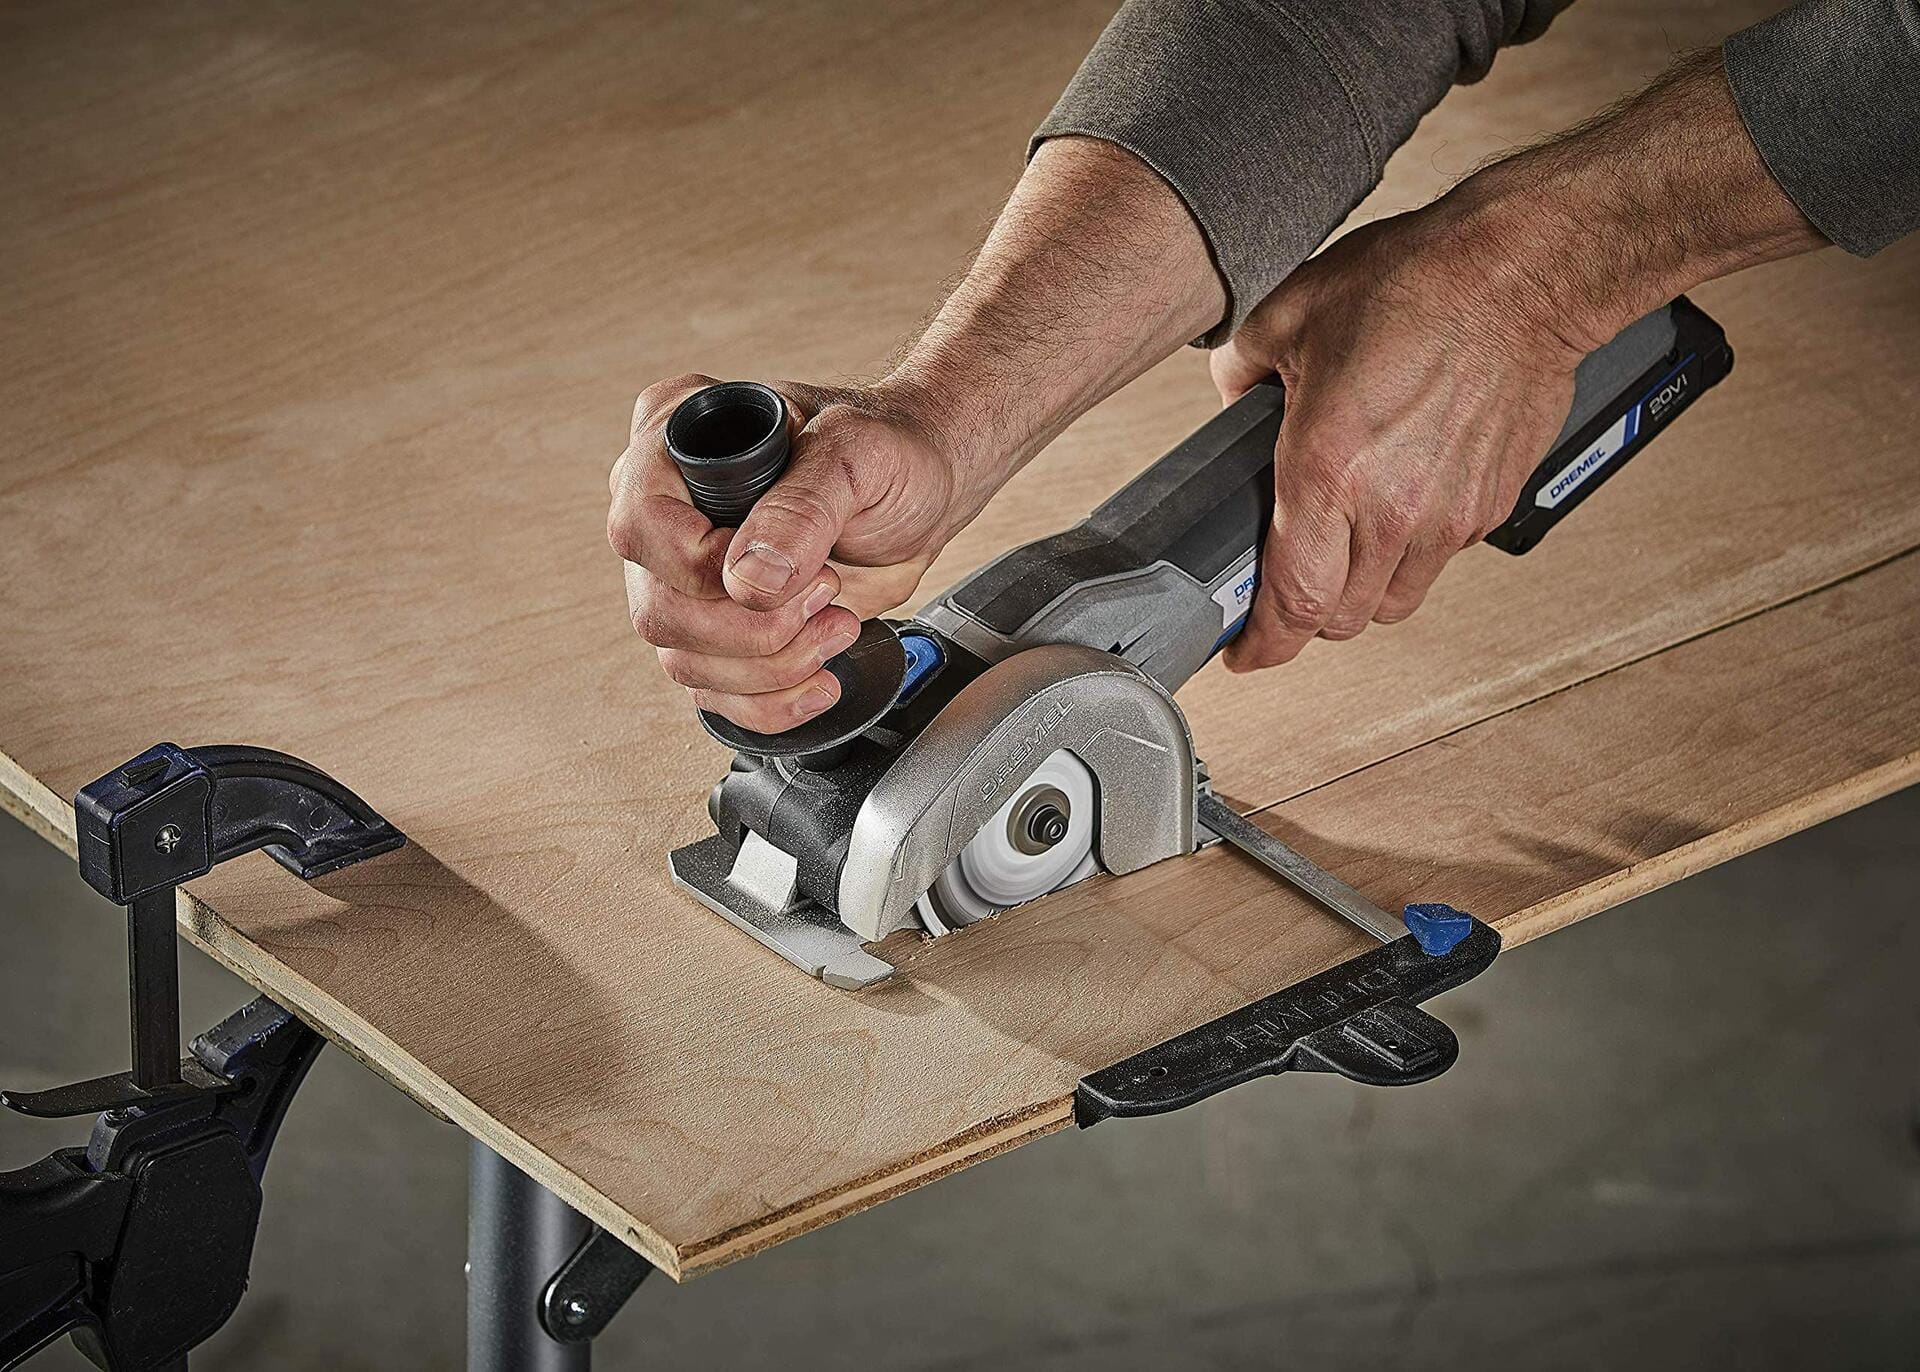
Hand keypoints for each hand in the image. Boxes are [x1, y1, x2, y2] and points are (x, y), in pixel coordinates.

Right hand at [609, 376, 963, 733]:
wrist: (924, 493)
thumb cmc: (888, 452)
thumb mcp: (856, 455)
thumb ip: (802, 509)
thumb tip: (748, 578)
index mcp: (680, 443)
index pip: (641, 524)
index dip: (701, 566)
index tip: (778, 572)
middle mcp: (673, 513)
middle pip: (661, 608)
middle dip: (753, 628)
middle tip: (827, 592)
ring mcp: (690, 577)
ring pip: (685, 659)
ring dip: (771, 666)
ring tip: (838, 624)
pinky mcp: (722, 628)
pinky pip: (715, 692)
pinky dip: (771, 702)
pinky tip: (819, 679)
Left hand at [1208, 196, 1589, 669]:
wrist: (1525, 271)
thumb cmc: (1419, 283)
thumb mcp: (1287, 315)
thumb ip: (1240, 377)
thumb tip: (1232, 410)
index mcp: (1328, 472)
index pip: (1292, 605)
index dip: (1261, 646)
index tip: (1242, 654)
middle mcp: (1391, 510)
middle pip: (1339, 621)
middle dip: (1303, 617)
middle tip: (1283, 587)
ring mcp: (1448, 516)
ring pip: (1391, 604)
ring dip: (1359, 593)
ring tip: (1341, 551)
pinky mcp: (1488, 507)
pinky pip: (1437, 563)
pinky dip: (1408, 555)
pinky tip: (1395, 506)